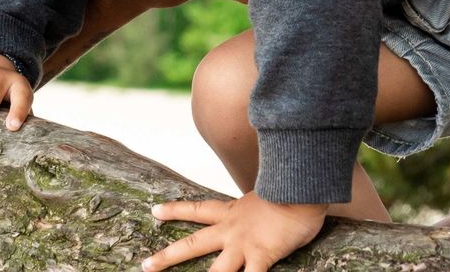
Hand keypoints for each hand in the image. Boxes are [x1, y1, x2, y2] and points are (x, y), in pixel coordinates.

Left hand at [144, 192, 327, 271]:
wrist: (302, 186)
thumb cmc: (293, 188)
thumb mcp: (269, 194)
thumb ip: (259, 207)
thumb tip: (265, 209)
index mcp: (233, 212)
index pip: (198, 210)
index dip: (176, 210)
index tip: (155, 211)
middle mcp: (232, 230)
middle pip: (193, 244)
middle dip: (168, 257)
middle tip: (146, 265)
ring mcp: (244, 245)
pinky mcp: (261, 256)